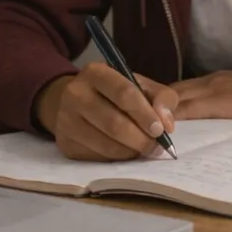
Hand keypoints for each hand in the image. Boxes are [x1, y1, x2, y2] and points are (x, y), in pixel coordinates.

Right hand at [33, 63, 178, 161]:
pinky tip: (125, 152)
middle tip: (157, 147)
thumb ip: (161, 97)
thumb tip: (166, 123)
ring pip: (106, 144)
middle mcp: (75, 94)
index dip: (145, 114)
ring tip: (144, 150)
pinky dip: (117, 159)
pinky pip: (97, 157)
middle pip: (114, 123)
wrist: (74, 102)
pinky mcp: (65, 143)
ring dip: (131, 151)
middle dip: (141, 139)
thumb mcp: (138, 84)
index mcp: (96, 72)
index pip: (123, 93)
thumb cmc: (114, 93)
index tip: (161, 129)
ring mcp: (66, 120)